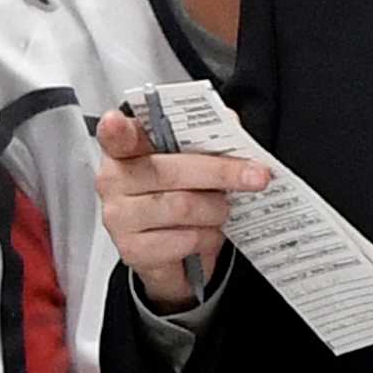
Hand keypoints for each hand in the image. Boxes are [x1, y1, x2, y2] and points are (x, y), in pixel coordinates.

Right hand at [94, 109, 269, 313]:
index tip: (117, 121)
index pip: (116, 135)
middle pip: (172, 171)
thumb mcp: (196, 161)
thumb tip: (231, 125)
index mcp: (126, 149)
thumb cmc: (182, 195)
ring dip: (216, 209)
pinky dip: (208, 237)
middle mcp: (115, 180)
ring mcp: (119, 217)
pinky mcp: (133, 250)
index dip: (116, 128)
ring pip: (183, 206)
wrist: (176, 252)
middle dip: (223, 172)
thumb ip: (207, 136)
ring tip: (224, 209)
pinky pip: (185, 239)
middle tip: (257, 176)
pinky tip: (207, 233)